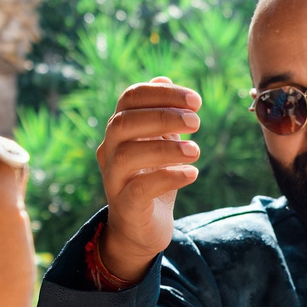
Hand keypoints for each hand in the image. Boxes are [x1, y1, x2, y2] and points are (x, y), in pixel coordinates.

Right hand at [95, 79, 201, 285]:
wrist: (142, 228)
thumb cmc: (152, 181)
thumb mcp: (159, 143)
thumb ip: (160, 113)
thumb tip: (163, 77)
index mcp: (118, 130)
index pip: (130, 98)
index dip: (162, 94)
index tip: (196, 100)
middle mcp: (109, 151)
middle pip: (122, 123)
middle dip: (162, 116)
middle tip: (196, 122)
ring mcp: (113, 180)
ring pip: (127, 155)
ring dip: (165, 148)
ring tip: (196, 150)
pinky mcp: (125, 206)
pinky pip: (139, 189)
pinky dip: (167, 177)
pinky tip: (192, 174)